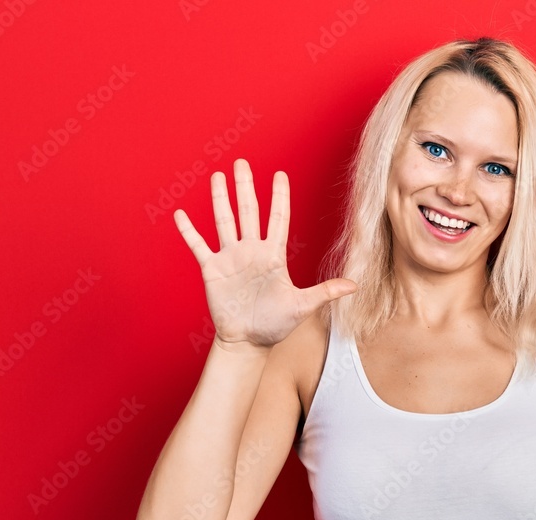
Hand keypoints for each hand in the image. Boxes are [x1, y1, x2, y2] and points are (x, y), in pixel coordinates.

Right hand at [174, 158, 356, 348]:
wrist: (249, 341)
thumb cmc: (276, 324)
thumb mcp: (303, 306)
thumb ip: (326, 292)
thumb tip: (355, 286)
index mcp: (273, 255)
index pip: (278, 219)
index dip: (279, 197)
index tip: (280, 175)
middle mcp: (251, 251)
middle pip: (248, 211)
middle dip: (245, 187)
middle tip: (242, 162)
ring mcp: (230, 258)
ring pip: (224, 221)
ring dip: (219, 199)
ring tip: (217, 177)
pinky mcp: (212, 270)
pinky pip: (198, 245)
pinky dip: (189, 231)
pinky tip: (180, 214)